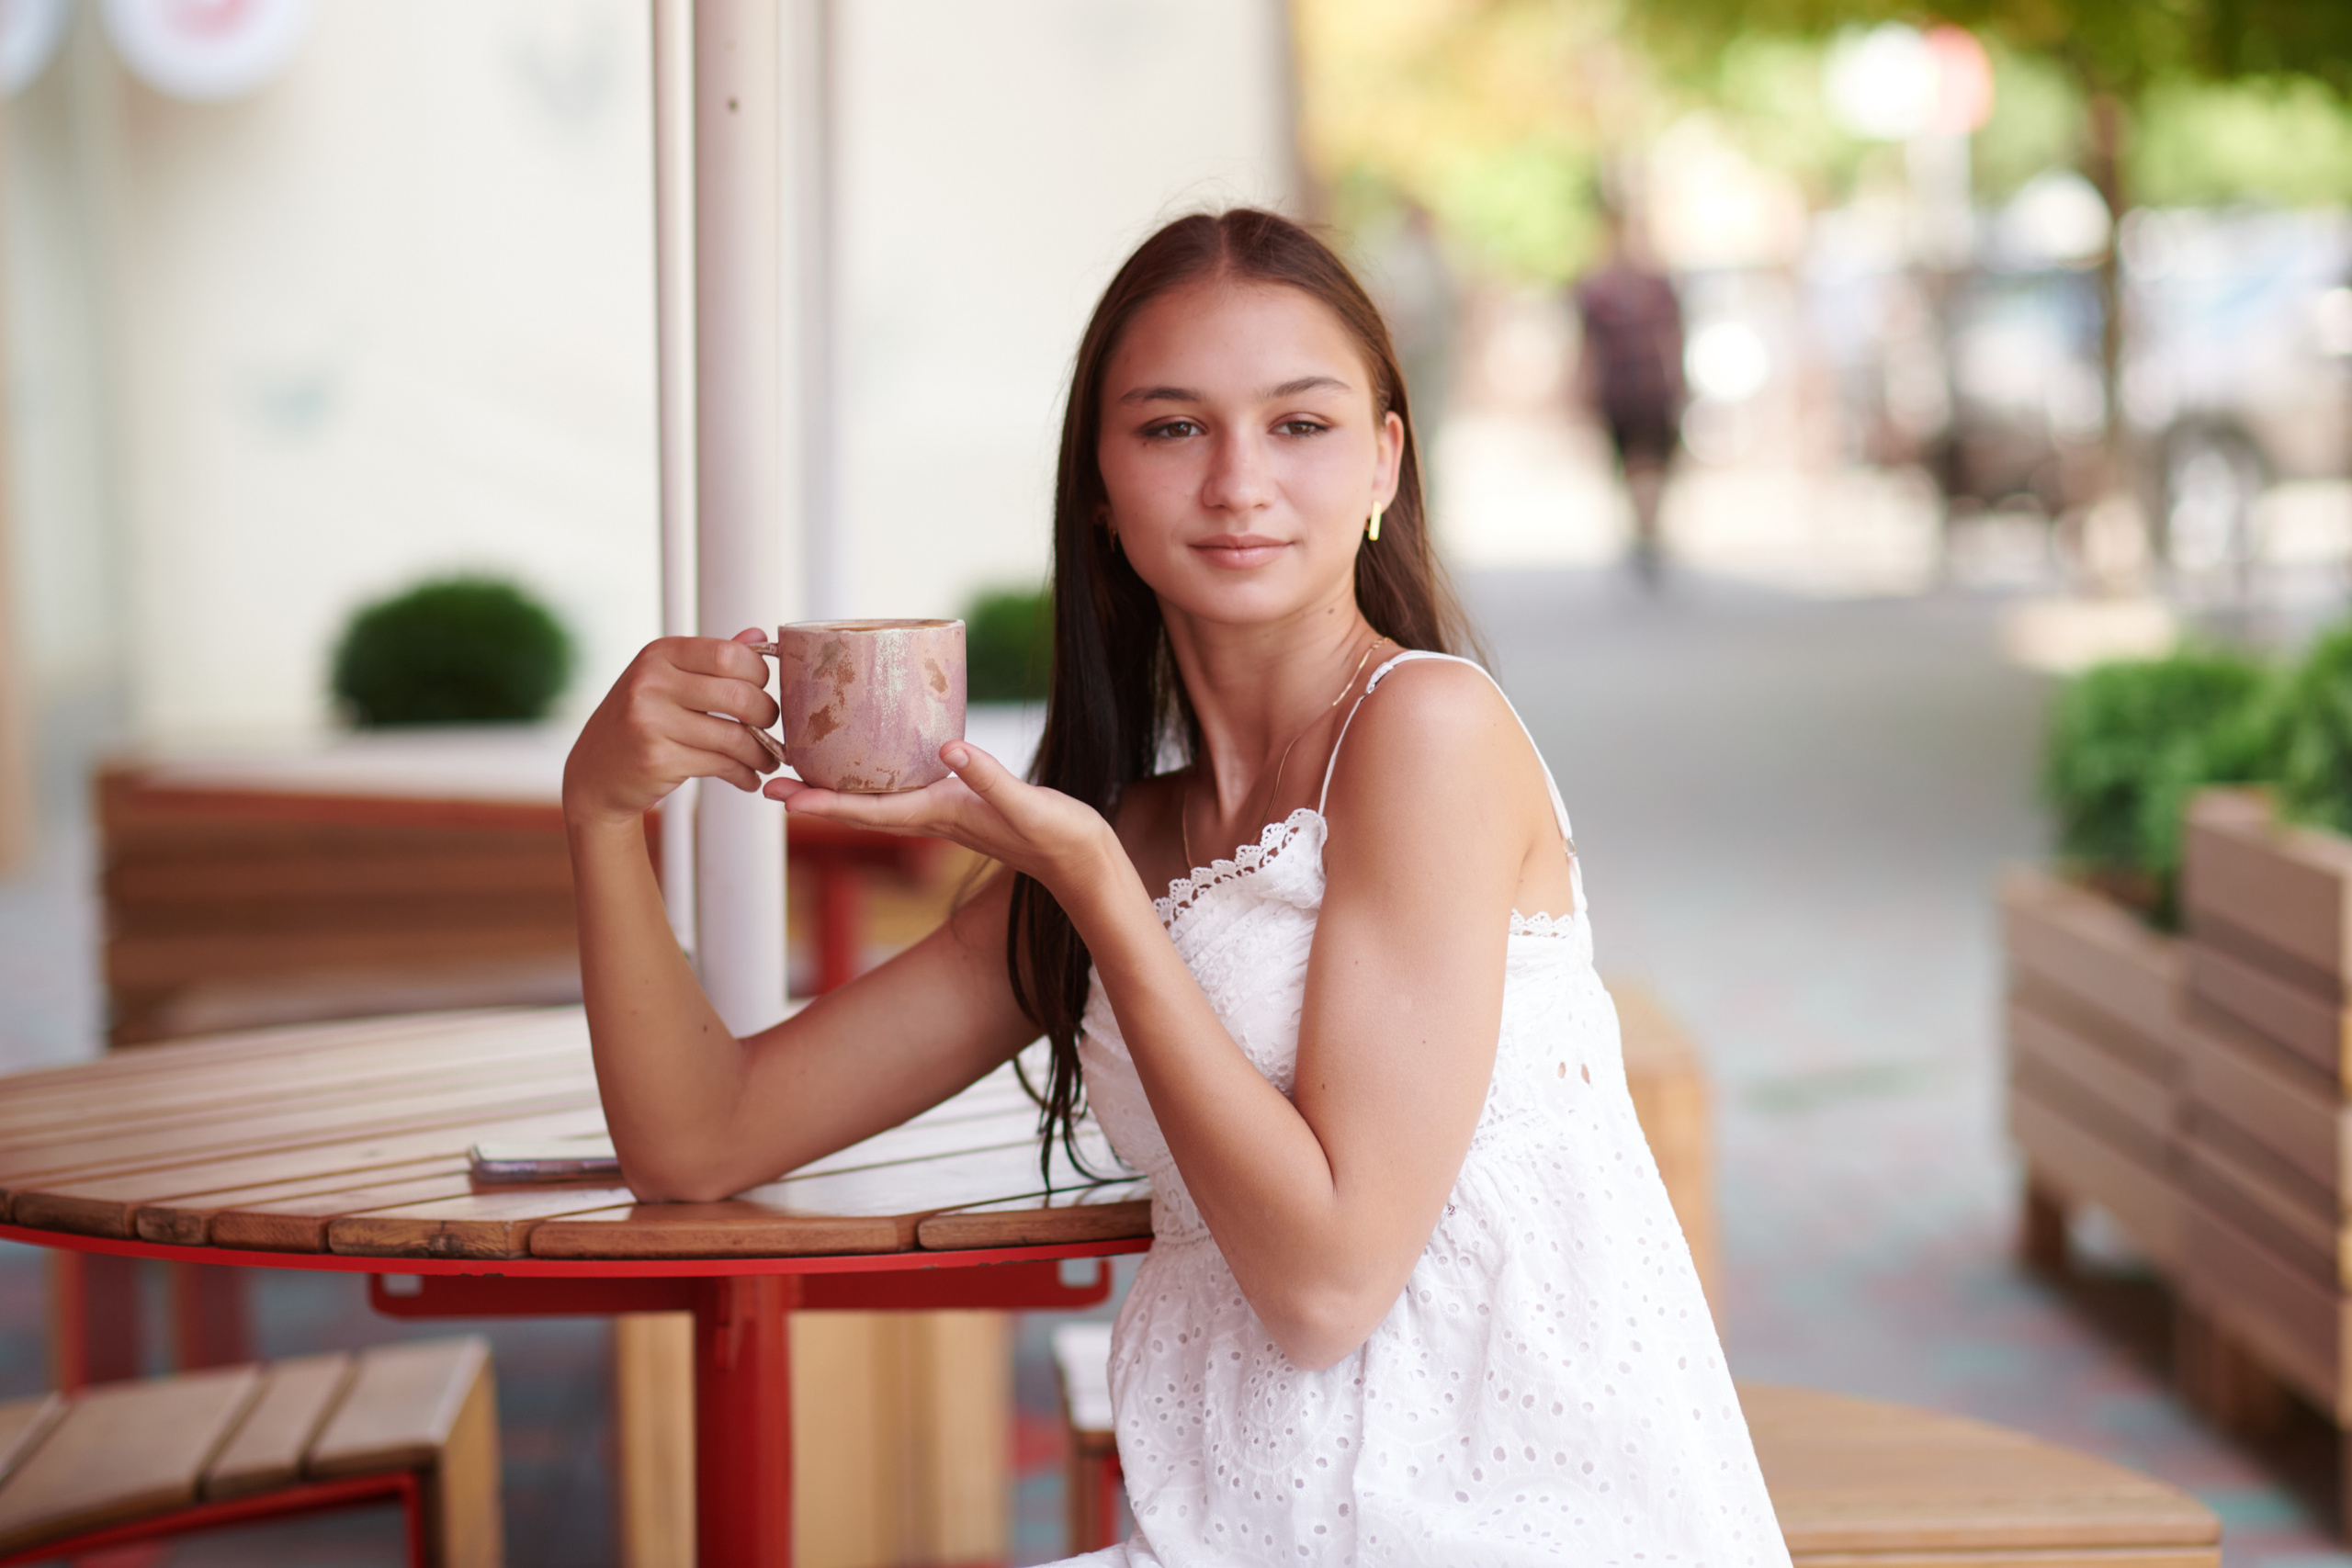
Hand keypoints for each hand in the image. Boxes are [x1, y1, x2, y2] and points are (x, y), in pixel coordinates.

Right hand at [563, 628, 780, 829]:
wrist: (595, 772)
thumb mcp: (667, 680)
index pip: (728, 654)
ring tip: (768, 759)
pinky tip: (748, 777)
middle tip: (768, 726)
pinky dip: (744, 774)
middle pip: (738, 695)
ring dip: (761, 752)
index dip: (758, 673)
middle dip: (766, 714)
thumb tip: (760, 634)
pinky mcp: (657, 759)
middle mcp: (651, 683)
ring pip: (734, 736)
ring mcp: (651, 722)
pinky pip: (721, 765)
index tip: (763, 688)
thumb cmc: (640, 720)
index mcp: (659, 654)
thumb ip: (713, 660)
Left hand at [764, 741, 1116, 893]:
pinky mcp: (957, 804)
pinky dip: (872, 780)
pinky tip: (866, 761)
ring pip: (875, 802)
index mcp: (941, 814)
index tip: (783, 795)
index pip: (870, 811)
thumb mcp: (1028, 805)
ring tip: (800, 772)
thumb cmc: (1059, 836)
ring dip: (835, 791)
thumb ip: (990, 778)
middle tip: (767, 783)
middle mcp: (933, 816)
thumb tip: (948, 749)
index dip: (824, 803)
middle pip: (859, 809)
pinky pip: (901, 791)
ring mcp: (943, 812)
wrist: (1082, 861)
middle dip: (813, 799)